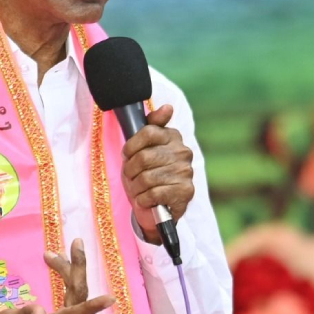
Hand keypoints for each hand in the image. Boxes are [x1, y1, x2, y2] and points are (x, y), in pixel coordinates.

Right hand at [0, 239, 113, 313]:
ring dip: (67, 271)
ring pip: (76, 292)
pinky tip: (59, 266)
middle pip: (78, 293)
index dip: (93, 306)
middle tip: (77, 242)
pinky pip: (73, 296)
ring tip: (51, 255)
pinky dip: (66, 278)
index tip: (111, 299)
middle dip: (75, 267)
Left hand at [121, 104, 194, 244]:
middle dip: (130, 170)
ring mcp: (186, 172)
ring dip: (135, 187)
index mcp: (173, 137)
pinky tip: (145, 200)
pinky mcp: (186, 192)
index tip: (127, 155)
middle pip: (144, 157)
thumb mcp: (143, 147)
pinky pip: (154, 193)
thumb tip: (168, 107)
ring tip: (137, 189)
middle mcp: (183, 152)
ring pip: (146, 177)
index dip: (132, 145)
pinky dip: (143, 199)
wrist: (158, 206)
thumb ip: (152, 125)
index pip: (149, 131)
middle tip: (130, 177)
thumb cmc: (147, 173)